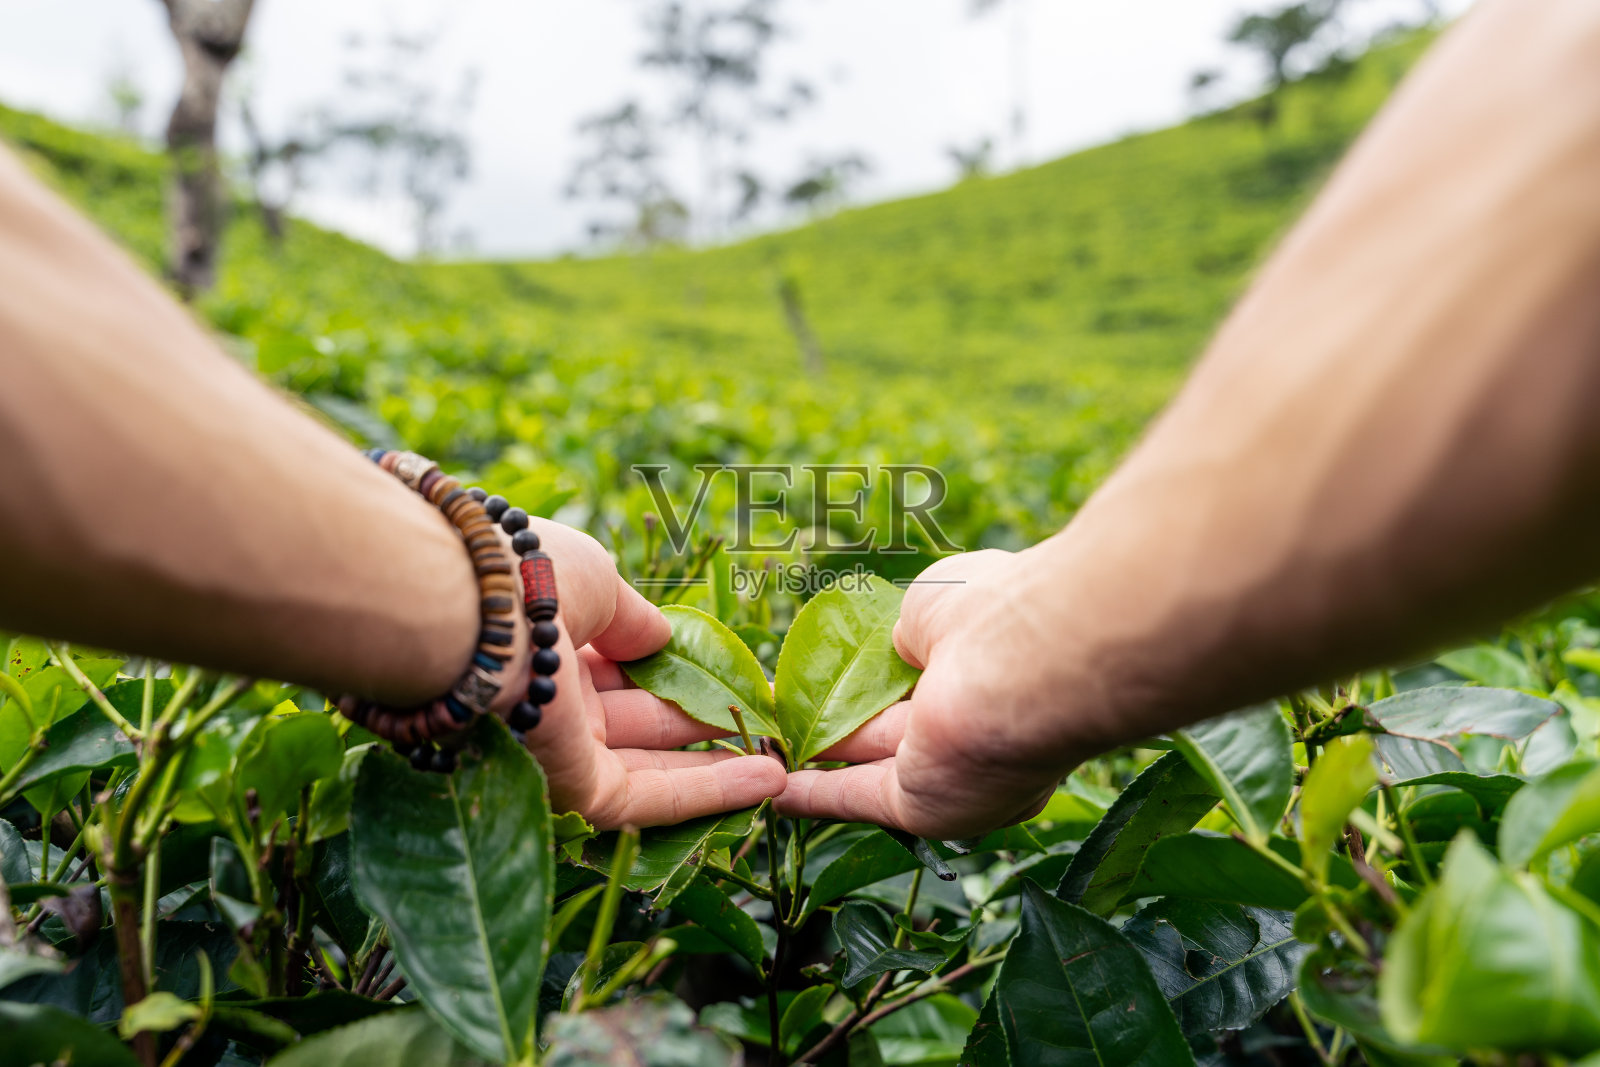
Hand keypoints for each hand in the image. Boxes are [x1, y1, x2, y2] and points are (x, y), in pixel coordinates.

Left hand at [501, 521, 785, 829]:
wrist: (470, 614)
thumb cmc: (527, 576)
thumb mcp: (594, 581)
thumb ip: (632, 618)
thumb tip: (662, 637)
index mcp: (544, 642)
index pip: (615, 665)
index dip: (670, 668)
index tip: (724, 672)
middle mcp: (547, 700)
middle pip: (638, 720)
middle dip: (702, 721)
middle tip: (766, 721)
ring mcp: (559, 748)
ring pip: (652, 765)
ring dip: (718, 763)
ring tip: (784, 760)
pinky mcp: (572, 790)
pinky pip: (651, 797)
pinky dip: (711, 790)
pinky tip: (768, 779)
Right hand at [776, 549, 1074, 838]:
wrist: (1027, 661)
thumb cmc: (994, 611)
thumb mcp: (940, 604)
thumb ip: (915, 630)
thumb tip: (900, 647)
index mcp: (989, 676)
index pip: (924, 685)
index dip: (876, 679)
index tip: (830, 669)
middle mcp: (974, 732)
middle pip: (889, 729)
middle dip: (835, 719)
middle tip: (780, 709)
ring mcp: (948, 773)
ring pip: (865, 762)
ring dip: (813, 756)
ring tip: (760, 745)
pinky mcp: (920, 806)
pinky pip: (855, 797)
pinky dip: (814, 795)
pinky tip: (776, 789)